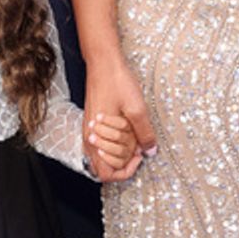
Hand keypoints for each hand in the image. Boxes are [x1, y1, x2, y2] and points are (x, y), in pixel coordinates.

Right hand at [84, 55, 156, 181]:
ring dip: (121, 150)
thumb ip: (144, 133)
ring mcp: (90, 130)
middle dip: (125, 160)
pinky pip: (104, 142)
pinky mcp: (93, 123)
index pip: (106, 174)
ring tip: (133, 134)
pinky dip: (117, 140)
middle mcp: (89, 138)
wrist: (103, 63)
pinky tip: (127, 127)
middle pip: (106, 167)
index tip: (139, 157)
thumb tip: (150, 151)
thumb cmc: (117, 83)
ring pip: (105, 154)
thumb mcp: (137, 109)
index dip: (126, 171)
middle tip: (138, 143)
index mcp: (95, 139)